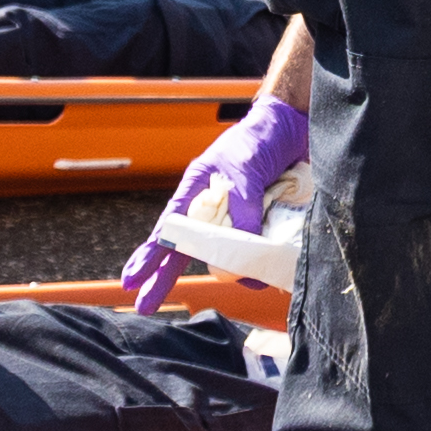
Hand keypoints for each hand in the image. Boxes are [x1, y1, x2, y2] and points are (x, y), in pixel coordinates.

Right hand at [118, 95, 309, 309]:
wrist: (298, 122)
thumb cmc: (260, 137)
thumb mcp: (245, 173)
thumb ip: (243, 213)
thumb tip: (246, 260)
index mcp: (197, 190)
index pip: (168, 228)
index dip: (150, 255)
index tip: (132, 281)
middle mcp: (214, 207)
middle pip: (187, 248)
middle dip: (165, 278)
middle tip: (144, 308)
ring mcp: (240, 216)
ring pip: (228, 253)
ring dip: (235, 269)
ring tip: (250, 280)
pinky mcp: (266, 221)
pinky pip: (260, 247)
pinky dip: (264, 259)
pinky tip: (273, 269)